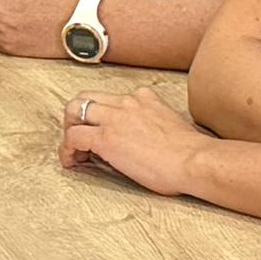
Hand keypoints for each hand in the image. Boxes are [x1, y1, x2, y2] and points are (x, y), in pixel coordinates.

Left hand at [56, 86, 209, 192]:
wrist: (193, 160)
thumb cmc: (189, 152)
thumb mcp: (169, 123)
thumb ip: (152, 121)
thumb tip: (145, 138)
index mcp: (143, 98)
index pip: (110, 97)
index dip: (100, 115)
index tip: (102, 131)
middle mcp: (126, 102)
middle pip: (85, 97)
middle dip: (76, 116)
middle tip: (80, 138)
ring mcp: (114, 118)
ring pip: (73, 110)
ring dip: (69, 130)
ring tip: (74, 150)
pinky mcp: (105, 138)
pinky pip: (73, 137)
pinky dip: (67, 150)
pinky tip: (73, 162)